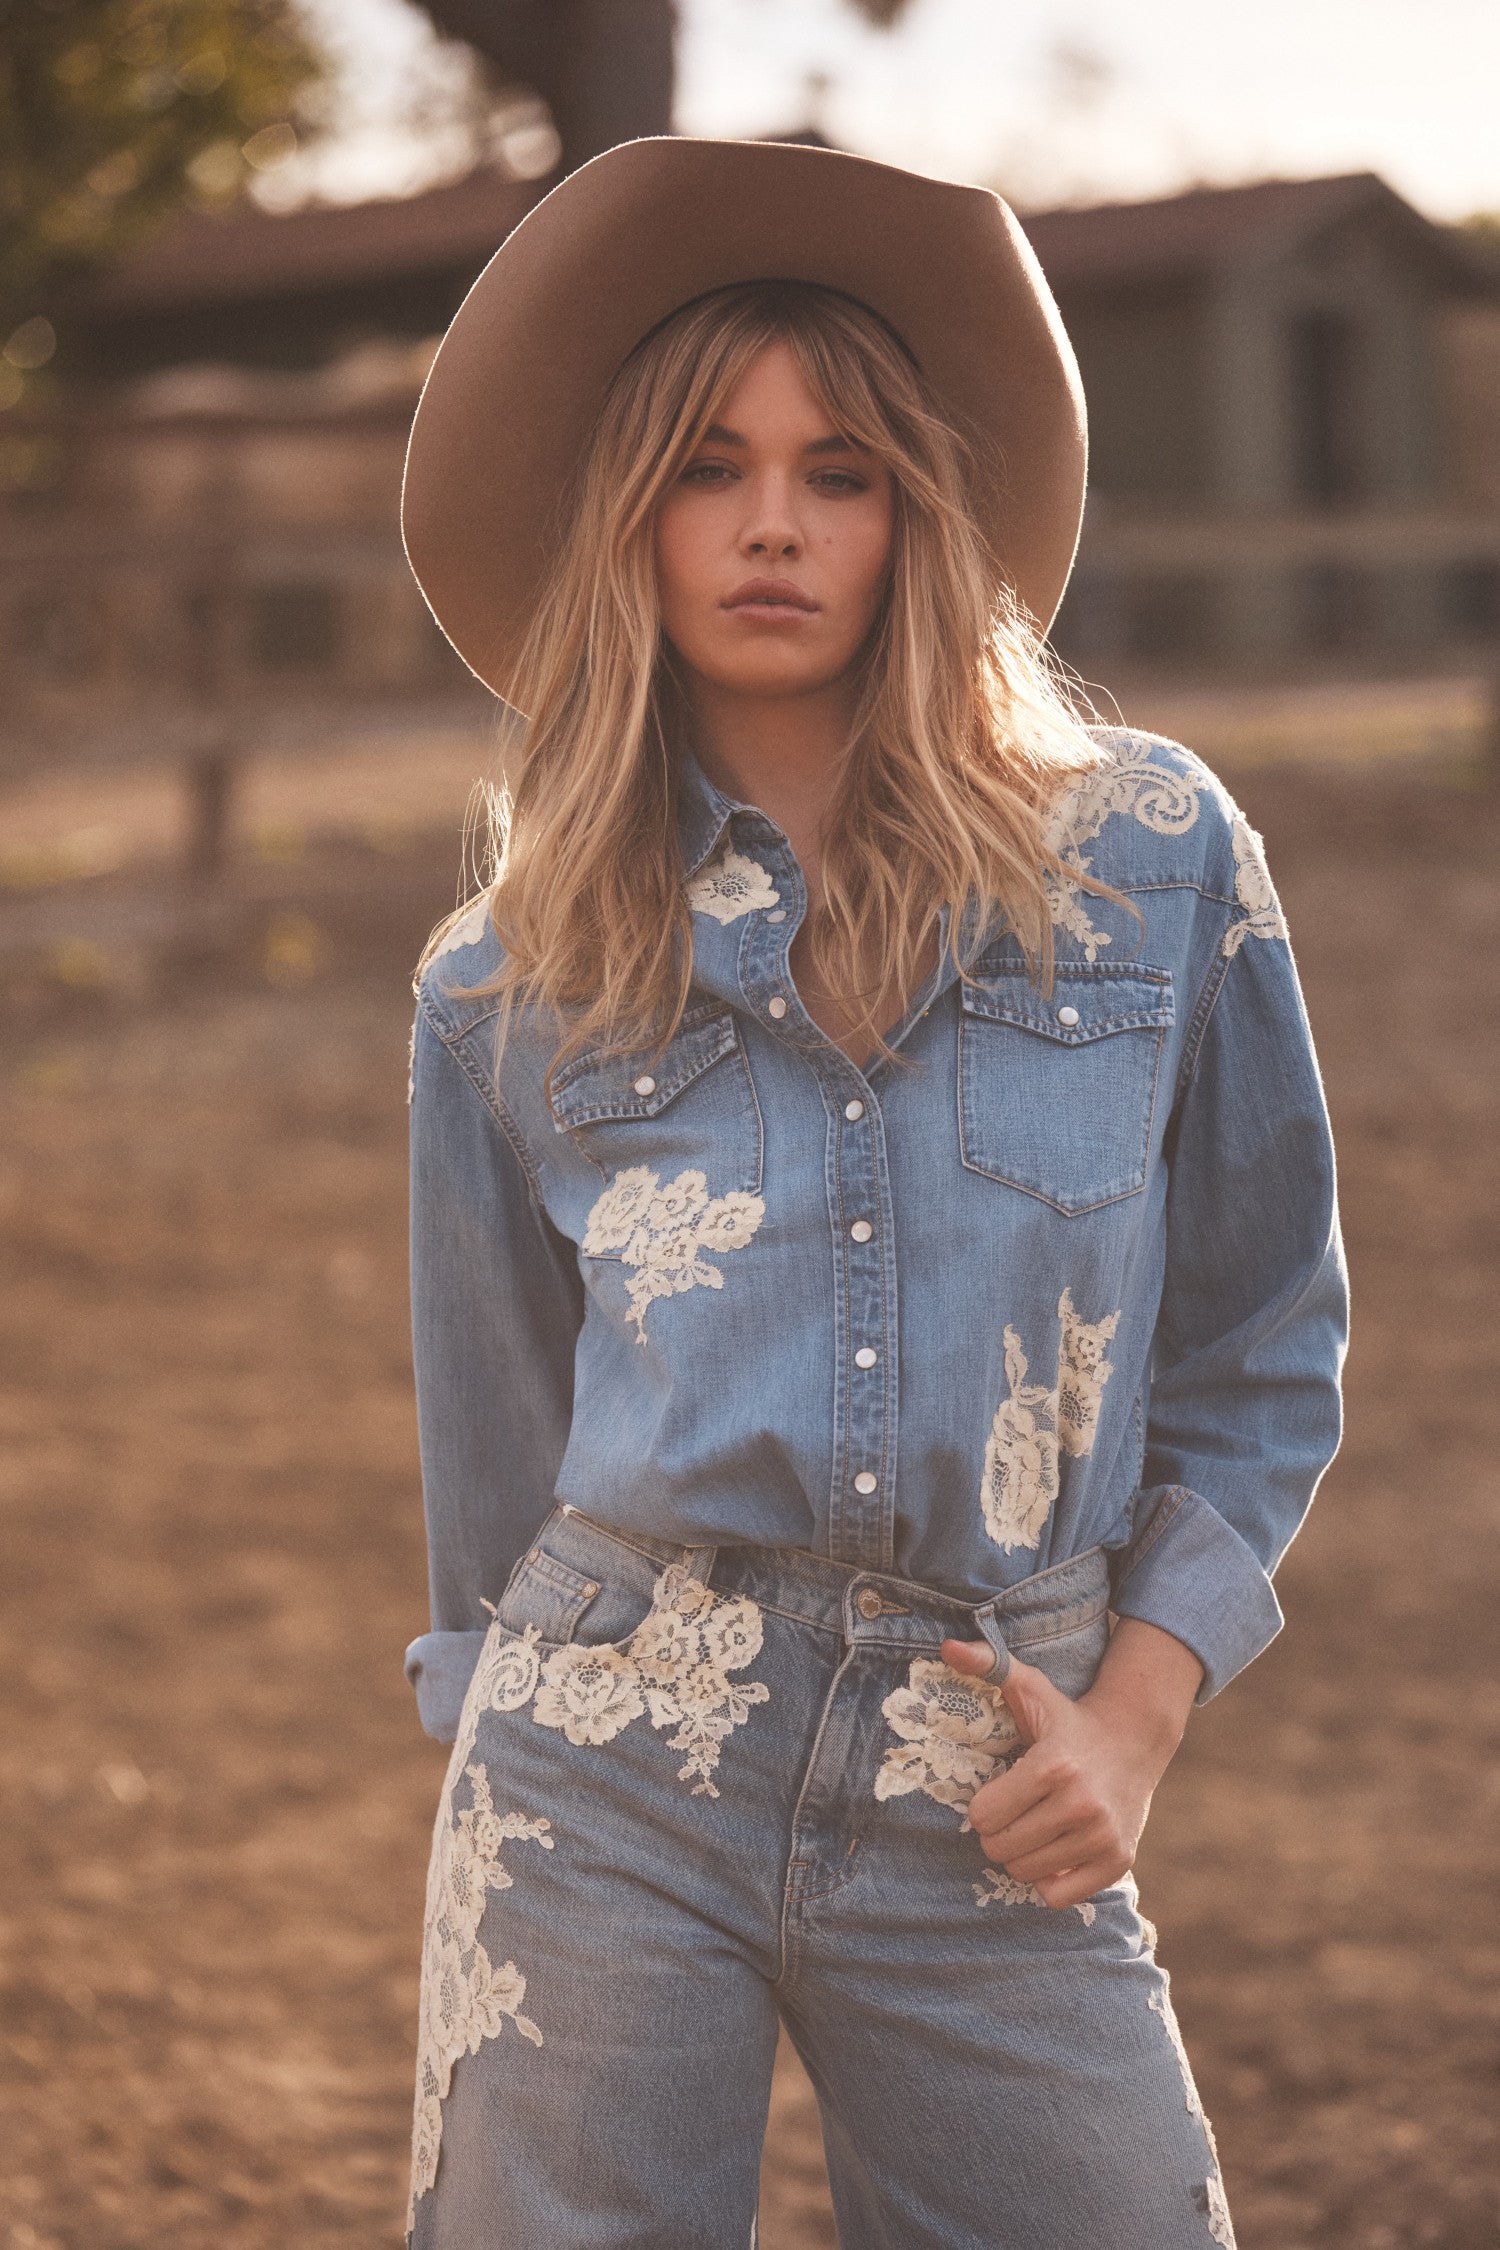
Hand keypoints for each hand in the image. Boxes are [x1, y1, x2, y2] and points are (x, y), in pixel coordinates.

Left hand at [940, 1617, 1203, 1913]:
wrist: (1134, 1740)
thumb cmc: (1068, 1718)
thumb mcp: (1030, 1687)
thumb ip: (988, 1664)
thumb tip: (947, 1647)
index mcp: (1053, 1764)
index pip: (984, 1816)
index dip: (983, 1806)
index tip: (996, 1792)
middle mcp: (1082, 1803)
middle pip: (1001, 1848)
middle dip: (997, 1833)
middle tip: (1013, 1813)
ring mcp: (1103, 1836)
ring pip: (1026, 1872)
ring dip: (1021, 1854)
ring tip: (1033, 1827)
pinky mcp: (1119, 1862)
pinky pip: (1058, 1896)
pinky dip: (1049, 1879)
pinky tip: (1055, 1849)